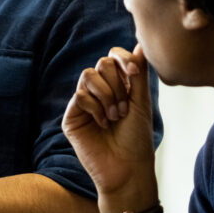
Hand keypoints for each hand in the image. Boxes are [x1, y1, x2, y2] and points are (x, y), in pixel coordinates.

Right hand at [61, 45, 157, 204]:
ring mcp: (84, 103)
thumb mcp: (141, 102)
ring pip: (88, 75)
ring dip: (106, 94)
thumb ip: (138, 73)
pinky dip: (95, 107)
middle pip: (102, 63)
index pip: (113, 57)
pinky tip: (102, 124)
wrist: (127, 168)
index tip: (134, 73)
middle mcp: (100, 92)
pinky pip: (79, 95)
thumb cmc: (137, 139)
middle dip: (116, 84)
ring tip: (114, 116)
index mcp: (118, 86)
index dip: (123, 59)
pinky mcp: (72, 116)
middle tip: (124, 109)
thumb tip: (140, 44)